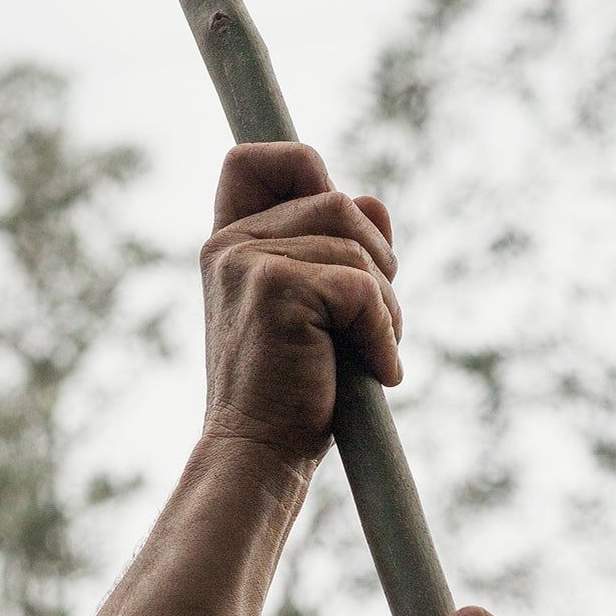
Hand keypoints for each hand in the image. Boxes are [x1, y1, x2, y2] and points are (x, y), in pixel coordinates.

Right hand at [199, 142, 401, 474]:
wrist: (260, 455)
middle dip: (376, 264)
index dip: (303, 167)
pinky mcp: (275, 288)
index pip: (252, 160)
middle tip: (364, 326)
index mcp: (230, 243)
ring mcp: (247, 262)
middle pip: (339, 202)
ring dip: (385, 306)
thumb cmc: (292, 389)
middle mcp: (230, 244)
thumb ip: (336, 246)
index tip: (337, 220)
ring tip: (366, 355)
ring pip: (356, 246)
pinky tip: (375, 372)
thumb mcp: (317, 307)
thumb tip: (372, 201)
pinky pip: (362, 289)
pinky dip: (383, 334)